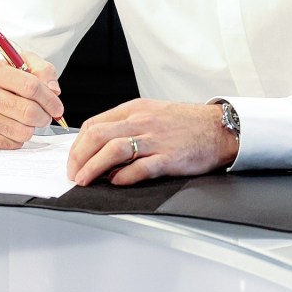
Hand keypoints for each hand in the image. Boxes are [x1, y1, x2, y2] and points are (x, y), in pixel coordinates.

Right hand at [0, 53, 64, 148]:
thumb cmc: (1, 80)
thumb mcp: (22, 64)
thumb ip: (43, 71)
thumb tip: (54, 91)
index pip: (31, 87)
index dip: (50, 99)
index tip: (58, 107)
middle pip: (28, 112)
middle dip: (45, 117)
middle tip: (47, 116)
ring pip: (24, 131)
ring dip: (33, 128)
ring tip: (28, 119)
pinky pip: (14, 143)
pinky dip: (20, 137)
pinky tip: (13, 125)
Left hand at [67, 98, 237, 185]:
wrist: (218, 127)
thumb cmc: (184, 122)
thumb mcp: (150, 112)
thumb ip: (126, 126)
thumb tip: (101, 148)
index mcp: (134, 109)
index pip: (94, 124)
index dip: (78, 144)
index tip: (73, 159)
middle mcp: (141, 121)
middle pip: (98, 136)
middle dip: (79, 157)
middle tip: (73, 173)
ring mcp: (155, 139)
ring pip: (113, 150)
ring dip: (94, 168)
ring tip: (85, 181)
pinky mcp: (169, 157)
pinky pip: (140, 167)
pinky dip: (123, 177)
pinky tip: (115, 183)